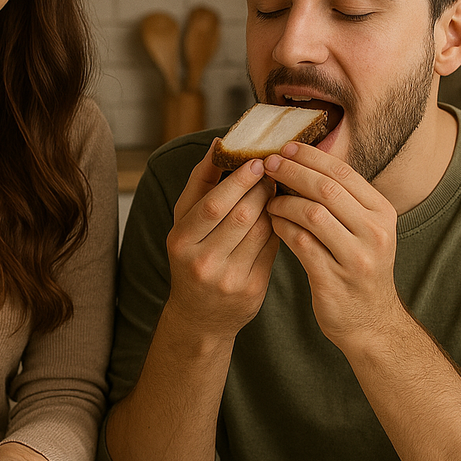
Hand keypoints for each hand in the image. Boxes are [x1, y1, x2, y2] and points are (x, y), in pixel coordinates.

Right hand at [165, 144, 278, 338]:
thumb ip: (200, 184)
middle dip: (261, 189)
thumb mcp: (183, 223)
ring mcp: (229, 279)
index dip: (238, 181)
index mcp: (180, 242)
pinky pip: (273, 249)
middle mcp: (203, 262)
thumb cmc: (190, 257)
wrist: (199, 316)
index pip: (214, 204)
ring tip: (276, 191)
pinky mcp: (253, 290)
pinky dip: (278, 227)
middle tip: (273, 173)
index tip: (256, 162)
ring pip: (262, 230)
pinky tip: (280, 215)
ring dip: (273, 205)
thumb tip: (219, 144)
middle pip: (242, 215)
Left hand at [264, 142, 400, 347]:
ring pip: (312, 214)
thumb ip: (343, 201)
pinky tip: (272, 222)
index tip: (286, 148)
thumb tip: (304, 163)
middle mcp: (375, 232)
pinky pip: (301, 243)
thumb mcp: (365, 231)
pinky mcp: (333, 279)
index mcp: (383, 212)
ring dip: (283, 202)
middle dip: (293, 172)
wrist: (371, 322)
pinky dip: (282, 227)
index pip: (343, 173)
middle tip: (268, 164)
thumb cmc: (358, 269)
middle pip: (327, 189)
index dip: (311, 157)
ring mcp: (356, 257)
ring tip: (267, 199)